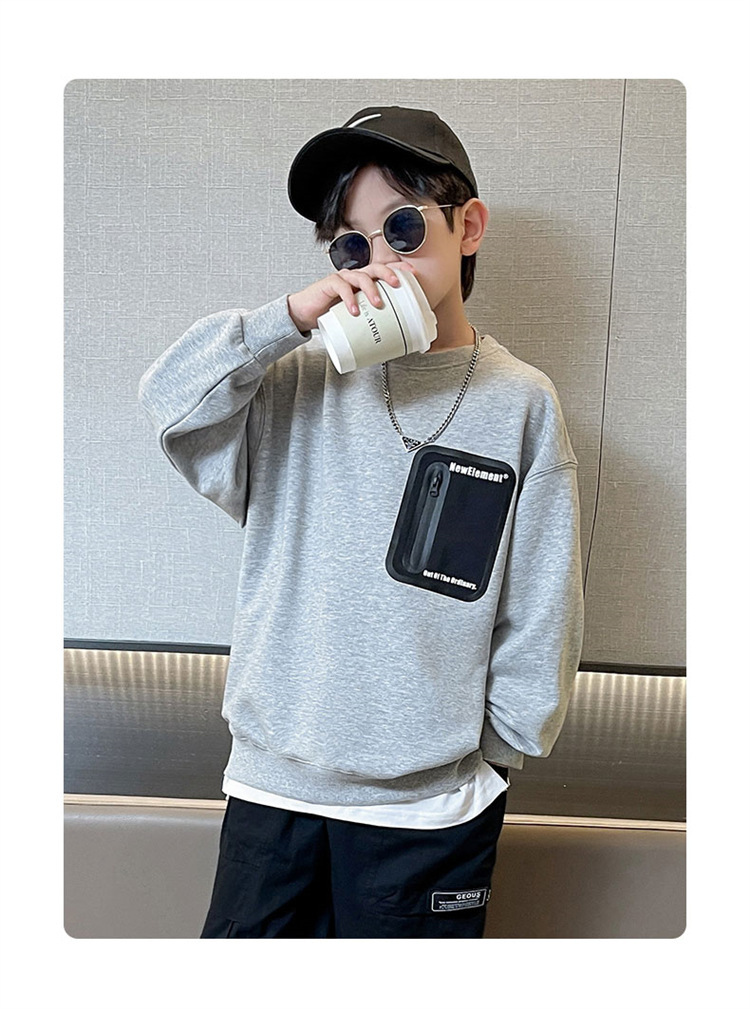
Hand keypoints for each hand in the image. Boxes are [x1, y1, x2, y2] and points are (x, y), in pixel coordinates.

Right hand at [287, 261, 416, 333]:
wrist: (305, 315)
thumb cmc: (331, 314)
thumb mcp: (355, 318)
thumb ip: (369, 321)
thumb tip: (392, 341)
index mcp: (363, 282)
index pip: (383, 271)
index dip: (398, 269)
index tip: (413, 274)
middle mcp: (354, 277)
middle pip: (375, 268)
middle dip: (388, 274)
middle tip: (397, 286)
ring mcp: (342, 279)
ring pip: (361, 276)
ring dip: (371, 289)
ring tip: (377, 304)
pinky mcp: (329, 284)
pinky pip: (341, 287)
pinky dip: (349, 298)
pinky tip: (354, 310)